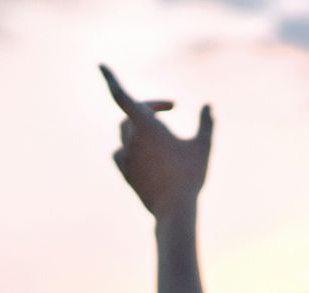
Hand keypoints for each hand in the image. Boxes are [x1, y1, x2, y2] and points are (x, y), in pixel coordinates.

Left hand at [101, 65, 212, 221]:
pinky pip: (121, 153)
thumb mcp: (203, 147)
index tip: (100, 66)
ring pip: (126, 133)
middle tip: (170, 107)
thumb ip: (205, 124)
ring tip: (162, 134)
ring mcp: (125, 156)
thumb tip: (208, 106)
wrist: (174, 209)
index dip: (111, 79)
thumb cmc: (190, 175)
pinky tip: (143, 155)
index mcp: (146, 125)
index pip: (122, 96)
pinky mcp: (125, 172)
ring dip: (141, 128)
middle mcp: (130, 138)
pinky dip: (131, 148)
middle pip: (131, 114)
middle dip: (149, 108)